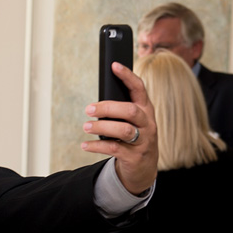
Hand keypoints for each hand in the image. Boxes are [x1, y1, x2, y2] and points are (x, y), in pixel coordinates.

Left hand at [81, 62, 157, 195]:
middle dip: (108, 108)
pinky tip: (85, 145)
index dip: (127, 76)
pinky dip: (97, 146)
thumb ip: (119, 110)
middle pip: (130, 110)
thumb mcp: (131, 121)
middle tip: (88, 109)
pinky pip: (114, 148)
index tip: (114, 65)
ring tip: (86, 126)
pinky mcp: (134, 156)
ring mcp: (143, 140)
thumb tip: (95, 104)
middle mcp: (147, 123)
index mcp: (146, 109)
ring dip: (102, 127)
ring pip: (124, 130)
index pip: (139, 88)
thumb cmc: (133, 137)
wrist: (143, 167)